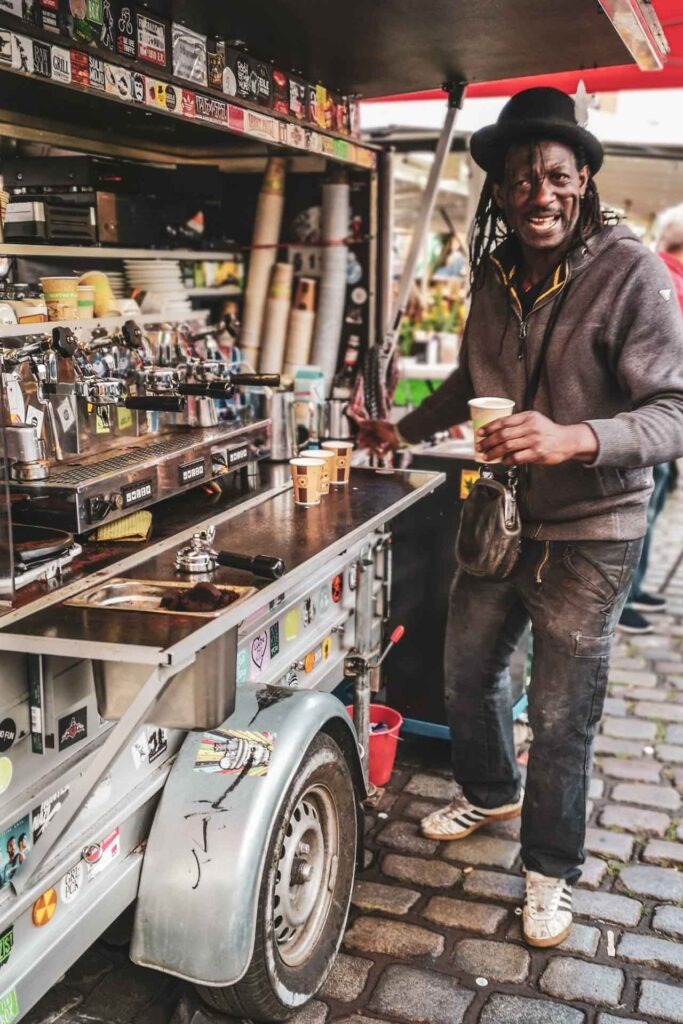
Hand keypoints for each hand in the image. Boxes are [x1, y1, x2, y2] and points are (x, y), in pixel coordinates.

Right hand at [356, 419, 401, 454]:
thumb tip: (359, 421)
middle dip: (367, 443)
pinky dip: (383, 453)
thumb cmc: (390, 430)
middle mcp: (383, 432)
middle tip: (361, 447)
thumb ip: (368, 423)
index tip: (359, 439)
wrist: (403, 436)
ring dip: (373, 449)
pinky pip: (386, 450)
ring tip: (369, 452)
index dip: (363, 435)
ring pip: (378, 444)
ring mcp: (387, 439)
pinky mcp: (392, 445)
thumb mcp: (377, 425)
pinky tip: (381, 454)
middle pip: (372, 438)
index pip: (368, 430)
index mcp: (379, 427)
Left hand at [478, 411, 597, 464]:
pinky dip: (507, 460)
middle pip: (502, 435)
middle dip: (488, 442)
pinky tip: (502, 461)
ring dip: (494, 452)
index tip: (479, 433)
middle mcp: (530, 427)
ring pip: (507, 447)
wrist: (566, 440)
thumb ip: (518, 423)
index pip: (503, 421)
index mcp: (528, 417)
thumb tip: (495, 431)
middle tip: (480, 447)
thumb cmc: (547, 431)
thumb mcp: (534, 420)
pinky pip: (516, 457)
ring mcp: (534, 441)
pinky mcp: (537, 453)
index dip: (489, 427)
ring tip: (487, 456)